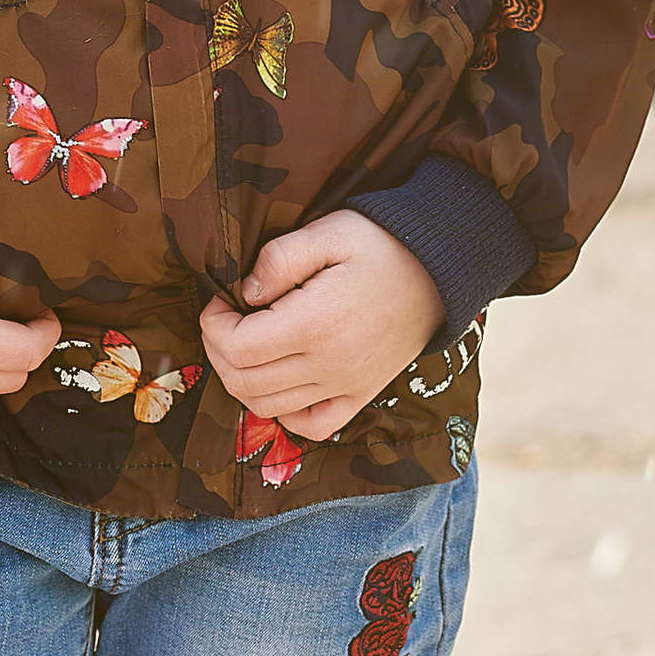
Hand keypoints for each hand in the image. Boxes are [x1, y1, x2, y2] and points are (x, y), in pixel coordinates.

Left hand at [199, 212, 444, 440]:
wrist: (441, 271)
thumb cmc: (382, 245)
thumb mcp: (329, 231)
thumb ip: (279, 258)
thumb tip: (245, 293)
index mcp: (314, 323)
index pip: (238, 347)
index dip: (213, 326)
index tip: (220, 302)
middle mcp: (328, 364)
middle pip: (244, 382)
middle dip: (219, 351)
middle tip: (225, 322)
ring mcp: (345, 385)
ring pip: (267, 407)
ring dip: (241, 381)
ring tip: (245, 346)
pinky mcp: (361, 393)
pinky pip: (311, 424)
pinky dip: (283, 413)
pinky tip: (279, 384)